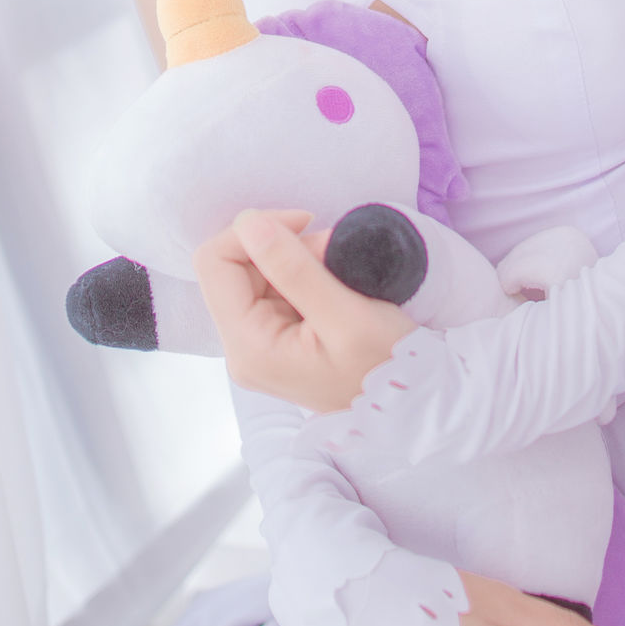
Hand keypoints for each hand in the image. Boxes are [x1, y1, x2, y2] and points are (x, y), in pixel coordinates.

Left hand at [194, 209, 414, 409]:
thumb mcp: (346, 315)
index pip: (215, 262)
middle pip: (234, 266)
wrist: (409, 403)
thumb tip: (248, 222)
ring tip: (341, 267)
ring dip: (298, 257)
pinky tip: (335, 282)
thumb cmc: (385, 365)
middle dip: (282, 245)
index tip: (306, 223)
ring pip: (256, 273)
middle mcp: (242, 348)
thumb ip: (294, 268)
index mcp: (248, 346)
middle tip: (333, 251)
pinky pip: (274, 289)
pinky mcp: (275, 339)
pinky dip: (304, 272)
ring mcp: (257, 345)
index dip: (255, 231)